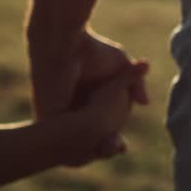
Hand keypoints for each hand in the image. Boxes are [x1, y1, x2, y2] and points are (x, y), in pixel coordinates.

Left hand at [30, 30, 149, 163]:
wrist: (66, 41)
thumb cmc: (92, 49)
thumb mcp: (121, 67)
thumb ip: (134, 83)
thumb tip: (145, 103)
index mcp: (87, 101)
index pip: (102, 131)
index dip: (113, 140)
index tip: (123, 144)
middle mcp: (70, 112)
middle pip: (89, 142)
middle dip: (106, 148)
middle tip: (119, 146)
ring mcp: (56, 117)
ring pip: (76, 145)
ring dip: (94, 148)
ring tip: (110, 143)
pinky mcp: (45, 117)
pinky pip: (62, 143)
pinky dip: (80, 145)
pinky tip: (95, 141)